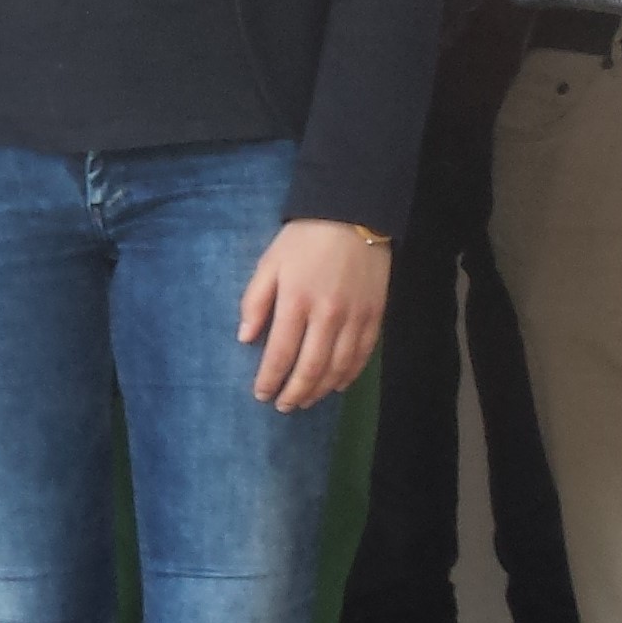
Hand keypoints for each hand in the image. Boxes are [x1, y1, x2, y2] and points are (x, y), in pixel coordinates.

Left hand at [239, 216, 390, 411]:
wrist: (353, 216)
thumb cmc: (303, 240)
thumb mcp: (269, 264)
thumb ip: (255, 301)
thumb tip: (245, 338)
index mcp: (296, 301)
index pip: (281, 353)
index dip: (270, 379)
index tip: (261, 394)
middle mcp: (328, 315)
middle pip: (311, 367)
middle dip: (295, 392)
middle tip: (283, 407)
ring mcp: (356, 317)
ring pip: (338, 366)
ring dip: (320, 389)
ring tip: (306, 401)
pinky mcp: (376, 315)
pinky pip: (363, 355)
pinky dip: (349, 375)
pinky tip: (337, 385)